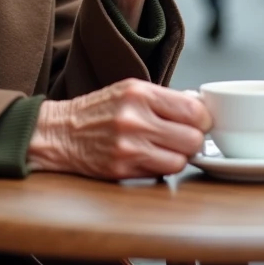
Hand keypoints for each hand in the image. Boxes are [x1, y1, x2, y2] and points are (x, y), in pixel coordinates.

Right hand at [27, 79, 211, 179]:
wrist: (60, 132)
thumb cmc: (99, 111)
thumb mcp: (130, 90)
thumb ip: (164, 99)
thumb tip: (201, 109)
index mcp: (139, 93)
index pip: (194, 111)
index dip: (203, 120)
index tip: (199, 122)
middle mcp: (134, 118)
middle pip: (192, 138)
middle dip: (193, 140)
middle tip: (184, 138)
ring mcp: (128, 146)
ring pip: (180, 160)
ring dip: (178, 157)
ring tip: (166, 149)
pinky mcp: (123, 169)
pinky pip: (160, 173)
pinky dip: (161, 168)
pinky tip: (150, 158)